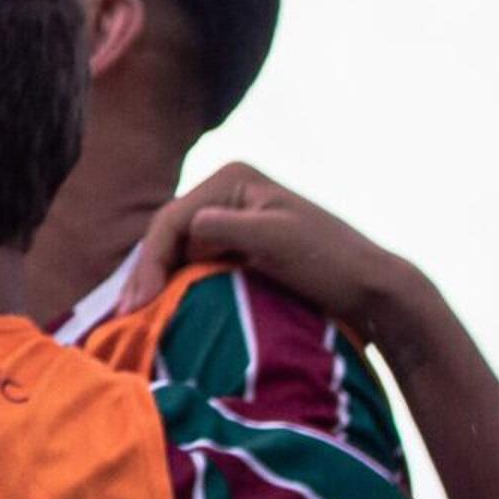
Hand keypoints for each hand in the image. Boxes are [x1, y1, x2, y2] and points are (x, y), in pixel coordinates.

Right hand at [136, 161, 432, 350]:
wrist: (373, 290)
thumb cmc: (331, 263)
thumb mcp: (277, 239)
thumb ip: (228, 226)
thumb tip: (187, 226)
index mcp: (234, 180)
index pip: (172, 219)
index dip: (149, 261)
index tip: (137, 304)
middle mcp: (229, 193)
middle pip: (168, 234)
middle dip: (145, 273)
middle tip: (125, 316)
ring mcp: (234, 220)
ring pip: (176, 250)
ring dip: (155, 282)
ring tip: (135, 318)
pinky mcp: (239, 246)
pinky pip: (194, 264)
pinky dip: (174, 286)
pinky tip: (161, 310)